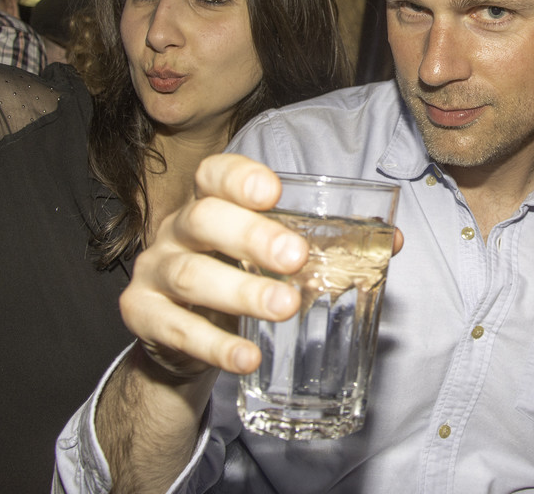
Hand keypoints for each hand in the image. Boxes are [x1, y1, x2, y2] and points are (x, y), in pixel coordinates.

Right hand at [122, 154, 309, 377]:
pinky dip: (216, 345)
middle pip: (204, 219)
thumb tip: (391, 240)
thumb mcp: (269, 258)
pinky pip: (177, 330)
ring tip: (286, 306)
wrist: (181, 340)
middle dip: (251, 235)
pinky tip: (248, 357)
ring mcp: (154, 272)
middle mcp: (175, 230)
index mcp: (209, 204)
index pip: (214, 175)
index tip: (273, 192)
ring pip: (192, 275)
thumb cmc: (235, 280)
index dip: (239, 178)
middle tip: (297, 257)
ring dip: (242, 292)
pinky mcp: (142, 316)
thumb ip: (326, 246)